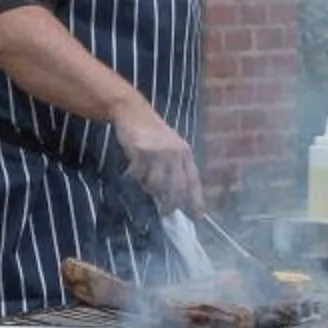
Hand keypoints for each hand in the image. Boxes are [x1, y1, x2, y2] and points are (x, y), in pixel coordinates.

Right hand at [110, 100, 203, 215]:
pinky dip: (133, 177)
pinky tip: (131, 171)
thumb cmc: (151, 133)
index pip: (194, 181)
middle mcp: (176, 153)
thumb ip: (175, 168)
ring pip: (156, 184)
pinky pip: (138, 174)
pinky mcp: (142, 151)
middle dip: (171, 204)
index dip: (196, 201)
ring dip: (148, 187)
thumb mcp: (170, 146)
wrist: (133, 110)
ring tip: (143, 180)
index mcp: (185, 153)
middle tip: (165, 213)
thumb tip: (174, 197)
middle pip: (177, 188)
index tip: (197, 217)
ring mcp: (159, 152)